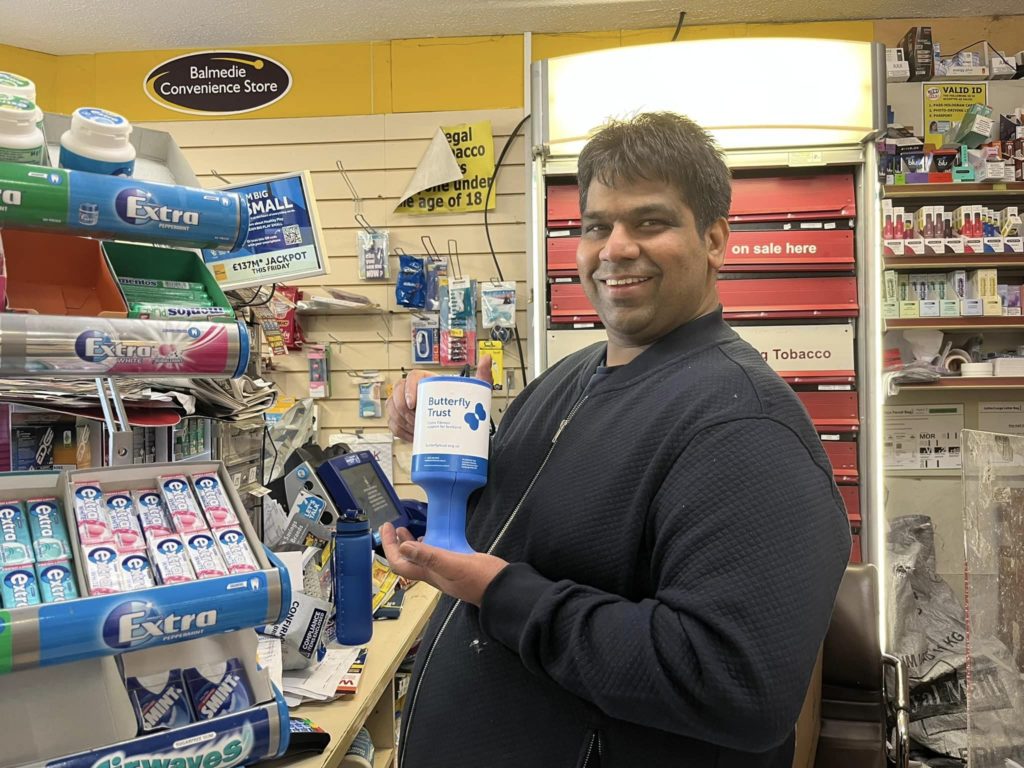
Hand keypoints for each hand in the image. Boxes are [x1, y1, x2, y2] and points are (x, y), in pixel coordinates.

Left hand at [380, 522, 506, 605]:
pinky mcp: (456, 565)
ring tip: (405, 529)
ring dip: (410, 543)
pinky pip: (435, 555)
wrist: (503, 589)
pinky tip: (433, 536)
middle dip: (396, 544)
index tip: (386, 527)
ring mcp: (445, 571)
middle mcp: (434, 574)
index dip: (390, 546)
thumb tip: (404, 546)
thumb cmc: (480, 579)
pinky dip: (428, 544)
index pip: (400, 563)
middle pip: (407, 561)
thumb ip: (430, 556)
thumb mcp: (454, 564)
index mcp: (429, 574)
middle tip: (393, 526)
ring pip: (420, 558)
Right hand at [386, 355, 493, 441]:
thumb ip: (483, 375)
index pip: (412, 377)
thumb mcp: (476, 391)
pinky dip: (401, 431)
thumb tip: (487, 359)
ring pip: (393, 409)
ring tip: (417, 431)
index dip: (409, 389)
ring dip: (403, 422)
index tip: (414, 404)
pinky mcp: (404, 420)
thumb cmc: (465, 406)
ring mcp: (407, 406)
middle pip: (398, 394)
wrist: (462, 426)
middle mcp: (416, 391)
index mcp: (429, 380)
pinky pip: (394, 424)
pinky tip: (412, 437)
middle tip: (418, 423)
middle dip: (406, 412)